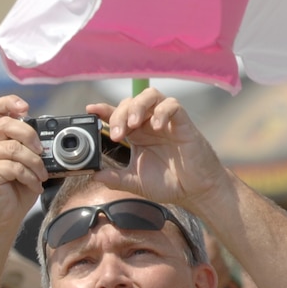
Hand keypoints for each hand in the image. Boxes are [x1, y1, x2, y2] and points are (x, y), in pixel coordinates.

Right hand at [0, 97, 46, 229]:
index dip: (10, 102)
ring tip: (40, 176)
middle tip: (42, 152)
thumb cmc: (12, 192)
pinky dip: (29, 177)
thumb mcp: (24, 164)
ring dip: (34, 163)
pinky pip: (14, 166)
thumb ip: (29, 147)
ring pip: (13, 148)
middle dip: (31, 136)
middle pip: (7, 124)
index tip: (26, 108)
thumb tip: (52, 140)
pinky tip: (33, 185)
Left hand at [92, 89, 235, 216]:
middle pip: (130, 102)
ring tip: (133, 124)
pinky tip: (156, 126)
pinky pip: (173, 106)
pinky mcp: (183, 124)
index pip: (117, 115)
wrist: (196, 191)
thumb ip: (115, 178)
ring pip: (151, 96)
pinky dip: (162, 111)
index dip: (103, 110)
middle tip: (117, 134)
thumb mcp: (135, 182)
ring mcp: (166, 122)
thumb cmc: (169, 183)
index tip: (90, 110)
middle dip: (119, 114)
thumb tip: (94, 175)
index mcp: (136, 135)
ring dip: (138, 106)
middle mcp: (149, 124)